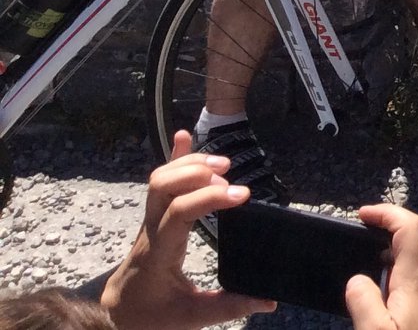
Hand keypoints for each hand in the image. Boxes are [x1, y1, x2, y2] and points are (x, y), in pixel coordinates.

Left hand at [99, 130, 274, 329]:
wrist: (118, 314)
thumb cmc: (153, 315)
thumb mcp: (191, 317)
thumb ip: (229, 307)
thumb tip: (269, 301)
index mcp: (159, 253)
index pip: (178, 212)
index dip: (211, 198)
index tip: (244, 197)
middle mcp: (150, 230)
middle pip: (162, 185)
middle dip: (197, 173)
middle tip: (229, 180)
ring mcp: (149, 220)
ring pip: (159, 178)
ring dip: (191, 164)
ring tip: (223, 167)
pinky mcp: (154, 215)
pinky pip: (161, 180)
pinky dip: (174, 156)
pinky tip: (183, 135)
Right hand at [345, 204, 417, 329]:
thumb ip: (364, 302)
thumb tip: (357, 280)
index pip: (411, 226)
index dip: (387, 213)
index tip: (365, 214)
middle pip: (413, 249)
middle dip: (385, 253)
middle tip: (362, 274)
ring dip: (397, 276)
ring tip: (376, 300)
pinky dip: (410, 291)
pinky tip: (398, 313)